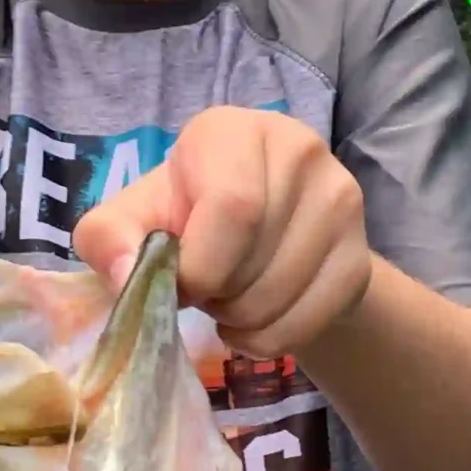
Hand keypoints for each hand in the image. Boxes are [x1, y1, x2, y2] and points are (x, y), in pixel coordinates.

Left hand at [73, 106, 369, 357]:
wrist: (251, 238)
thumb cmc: (182, 218)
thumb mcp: (131, 220)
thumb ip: (109, 239)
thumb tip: (127, 277)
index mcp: (232, 130)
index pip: (234, 207)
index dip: (200, 265)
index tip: (181, 280)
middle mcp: (298, 149)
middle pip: (256, 259)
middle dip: (216, 297)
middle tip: (205, 288)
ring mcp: (341, 199)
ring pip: (283, 297)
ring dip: (240, 321)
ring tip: (229, 296)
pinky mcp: (361, 254)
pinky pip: (311, 321)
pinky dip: (271, 340)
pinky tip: (255, 319)